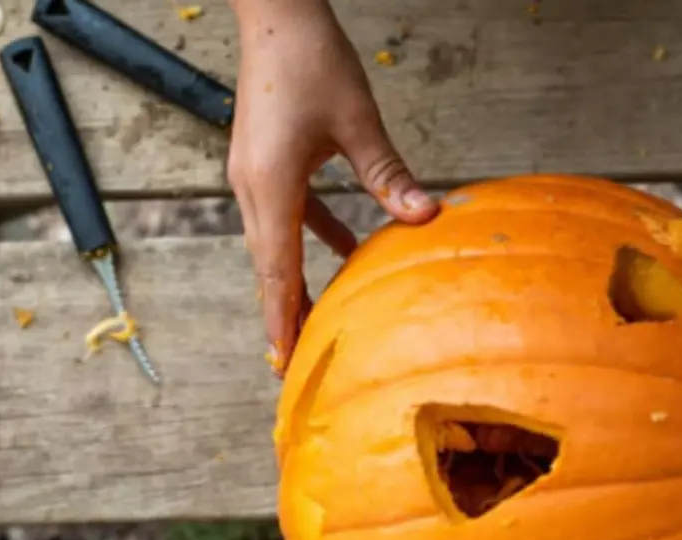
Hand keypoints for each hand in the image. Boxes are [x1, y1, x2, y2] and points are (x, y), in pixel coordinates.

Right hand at [228, 0, 438, 372]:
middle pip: (269, 268)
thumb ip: (388, 174)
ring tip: (312, 320)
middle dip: (282, 314)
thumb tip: (427, 216)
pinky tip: (343, 250)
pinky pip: (285, 215)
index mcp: (272, 185)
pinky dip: (307, 238)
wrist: (275, 16)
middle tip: (293, 362)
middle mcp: (253, 189)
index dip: (283, 317)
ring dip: (291, 282)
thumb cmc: (312, 60)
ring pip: (273, 245)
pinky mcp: (263, 164)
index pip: (278, 269)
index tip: (284, 360)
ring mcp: (254, 177)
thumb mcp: (357, 121)